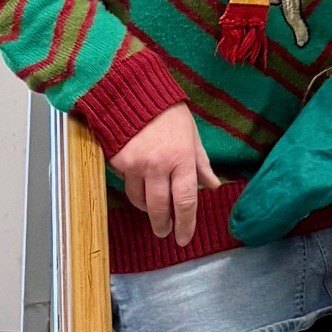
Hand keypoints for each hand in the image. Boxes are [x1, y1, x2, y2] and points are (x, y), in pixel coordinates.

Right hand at [108, 103, 219, 247]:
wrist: (134, 94)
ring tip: (153, 212)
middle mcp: (159, 166)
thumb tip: (213, 186)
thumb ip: (201, 164)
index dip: (186, 223)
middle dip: (163, 224)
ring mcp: (136, 165)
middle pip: (161, 207)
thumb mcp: (192, 136)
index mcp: (183, 159)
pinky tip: (139, 188)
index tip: (184, 238)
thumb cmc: (168, 114)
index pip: (186, 200)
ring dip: (148, 210)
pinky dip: (134, 190)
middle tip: (166, 232)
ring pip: (140, 200)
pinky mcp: (118, 162)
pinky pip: (126, 184)